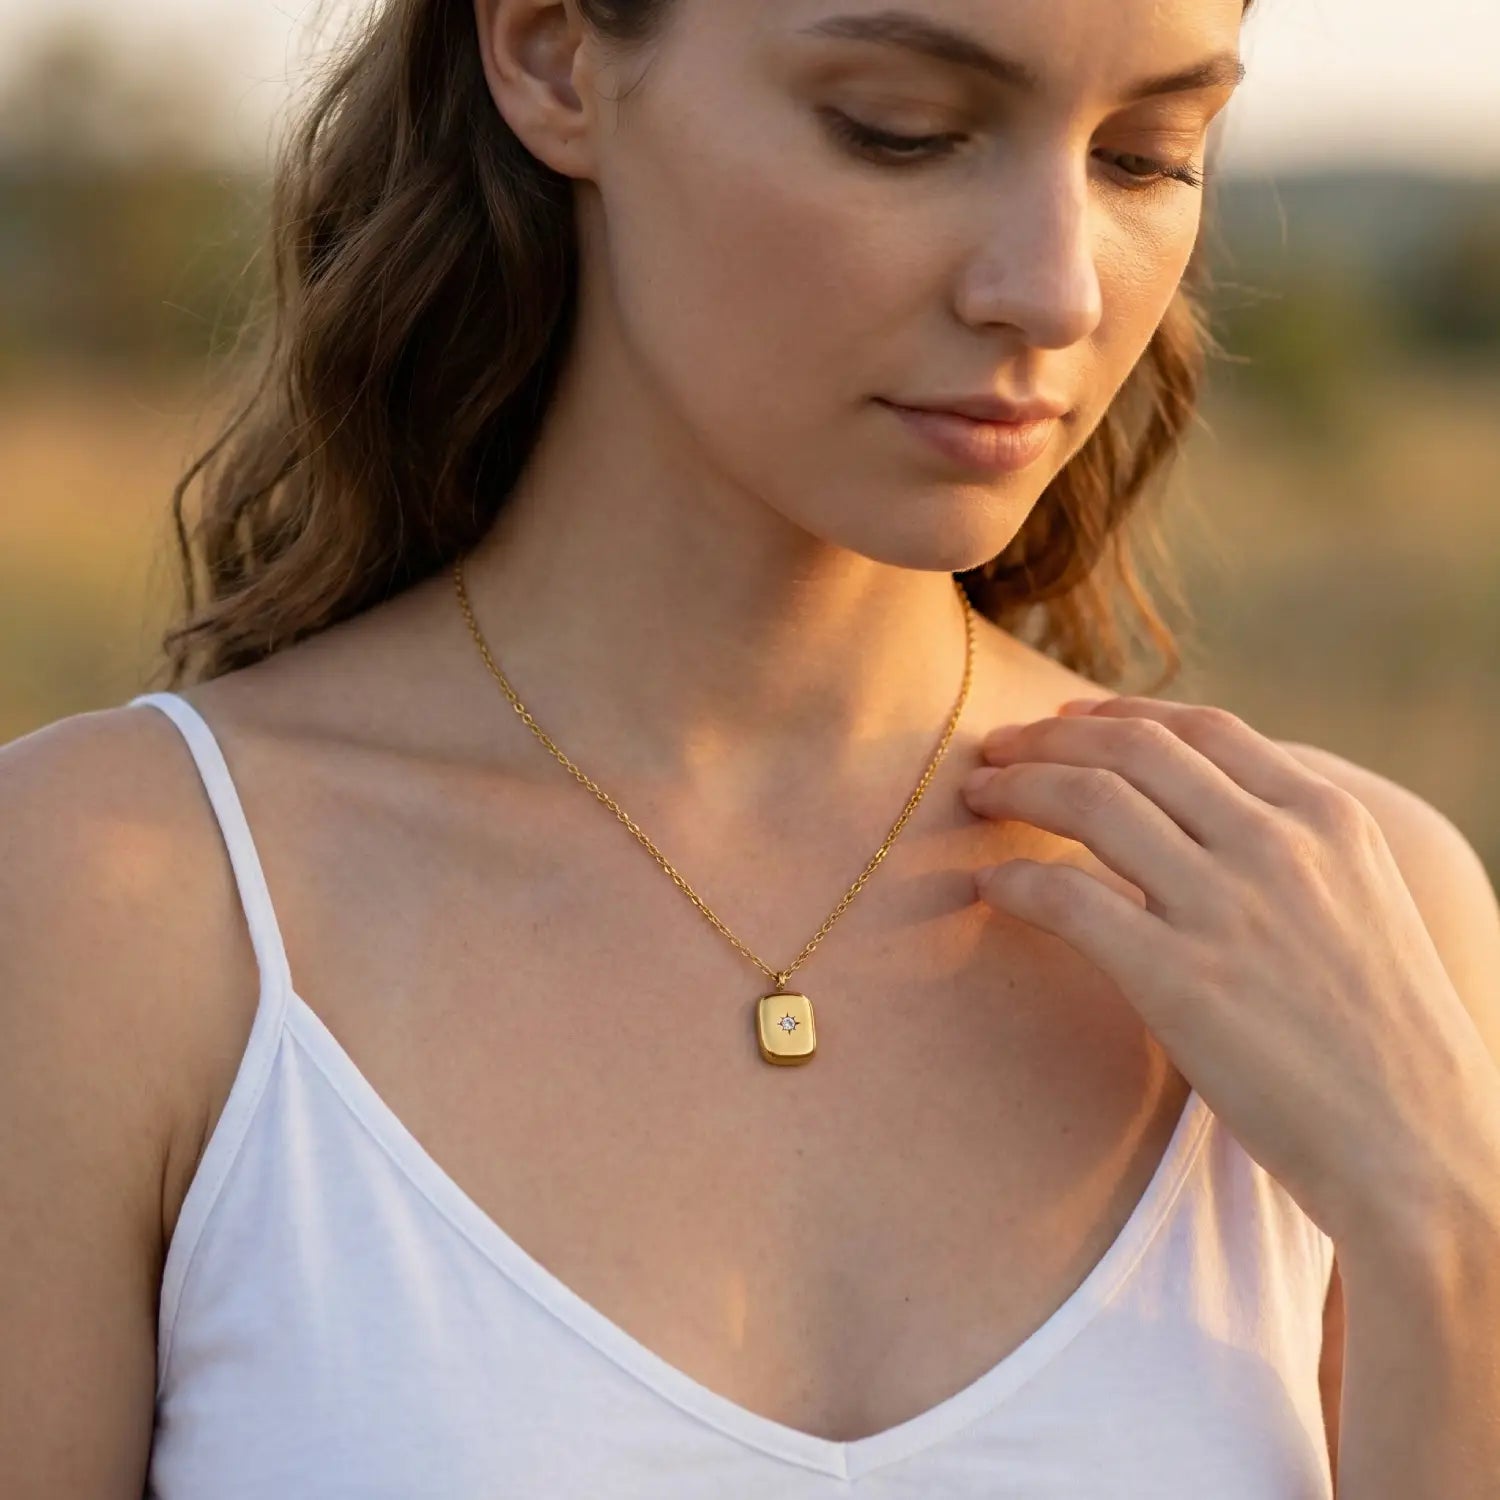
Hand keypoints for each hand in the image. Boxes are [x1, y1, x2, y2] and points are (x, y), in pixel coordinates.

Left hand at [960, 694, 1499, 1252]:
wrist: (1424, 1154)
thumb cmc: (1385, 1041)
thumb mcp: (1361, 903)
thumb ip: (1289, 844)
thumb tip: (1196, 809)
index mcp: (1328, 819)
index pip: (1200, 728)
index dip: (1116, 713)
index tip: (1063, 719)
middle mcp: (1279, 845)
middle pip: (1132, 749)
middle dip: (1047, 738)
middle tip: (995, 749)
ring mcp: (1228, 909)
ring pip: (1090, 801)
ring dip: (1017, 788)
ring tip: (977, 796)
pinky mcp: (1180, 980)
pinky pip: (1067, 898)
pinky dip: (1013, 882)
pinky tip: (988, 887)